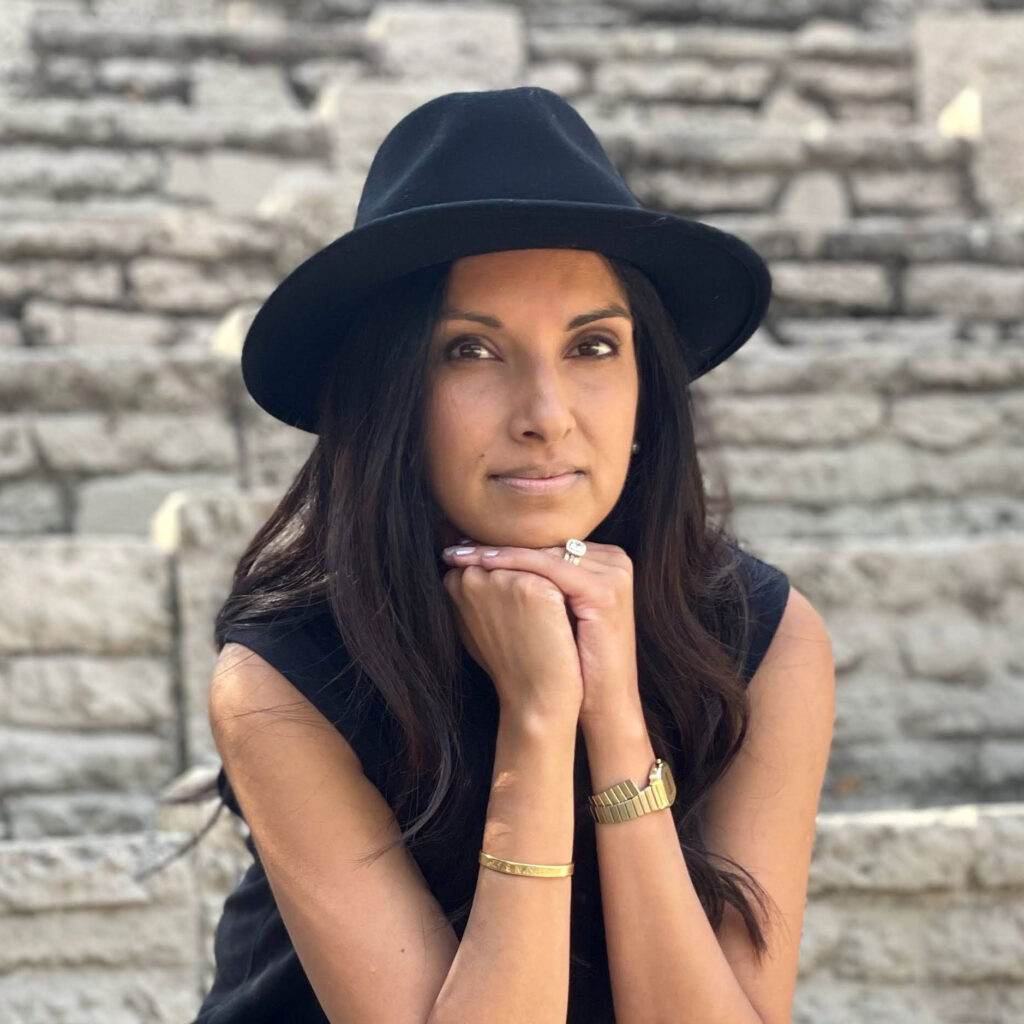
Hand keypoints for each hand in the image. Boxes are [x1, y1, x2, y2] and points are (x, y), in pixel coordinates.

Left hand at [441, 540, 639, 724]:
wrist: (597, 700)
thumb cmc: (567, 658)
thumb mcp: (550, 608)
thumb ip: (531, 577)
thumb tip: (482, 554)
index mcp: (606, 559)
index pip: (546, 544)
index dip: (504, 544)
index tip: (462, 545)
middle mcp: (616, 559)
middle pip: (545, 544)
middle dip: (497, 545)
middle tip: (455, 545)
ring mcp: (614, 573)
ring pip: (544, 552)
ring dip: (499, 551)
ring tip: (461, 554)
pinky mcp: (604, 590)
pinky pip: (550, 567)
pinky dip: (514, 563)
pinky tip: (484, 564)